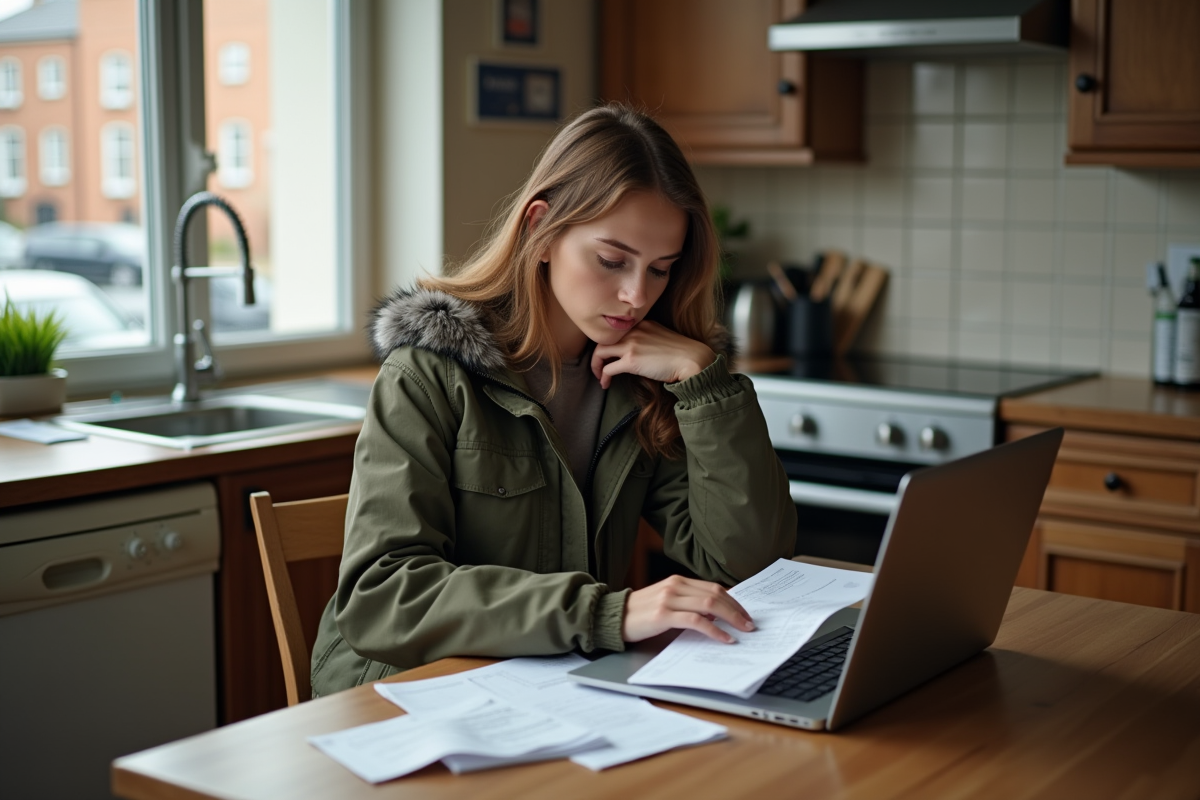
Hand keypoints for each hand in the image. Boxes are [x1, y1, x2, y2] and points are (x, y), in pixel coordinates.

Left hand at [590, 320, 715, 389]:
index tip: (610, 355)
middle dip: (598, 355)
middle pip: (605, 339)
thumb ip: (648, 340)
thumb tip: (638, 354)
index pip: (618, 331)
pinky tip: (606, 383)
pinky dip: (604, 376)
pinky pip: (608, 368)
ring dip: (596, 366)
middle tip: (599, 367)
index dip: (611, 344)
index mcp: (642, 323)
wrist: (692, 360)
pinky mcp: (631, 360)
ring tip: (600, 376)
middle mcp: (634, 330)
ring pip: (600, 352)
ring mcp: (631, 344)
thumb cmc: (682, 353)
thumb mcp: (662, 338)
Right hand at [622, 574, 754, 643]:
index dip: (733, 601)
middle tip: (750, 624)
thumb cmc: (640, 613)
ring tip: (743, 630)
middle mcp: (675, 586)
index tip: (745, 614)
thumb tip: (715, 615)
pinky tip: (724, 638)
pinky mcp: (664, 615)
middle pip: (716, 595)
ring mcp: (669, 599)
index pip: (714, 588)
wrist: (613, 617)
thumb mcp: (666, 602)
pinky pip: (696, 621)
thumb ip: (688, 603)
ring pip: (710, 605)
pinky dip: (714, 630)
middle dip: (737, 610)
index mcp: (677, 581)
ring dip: (731, 618)